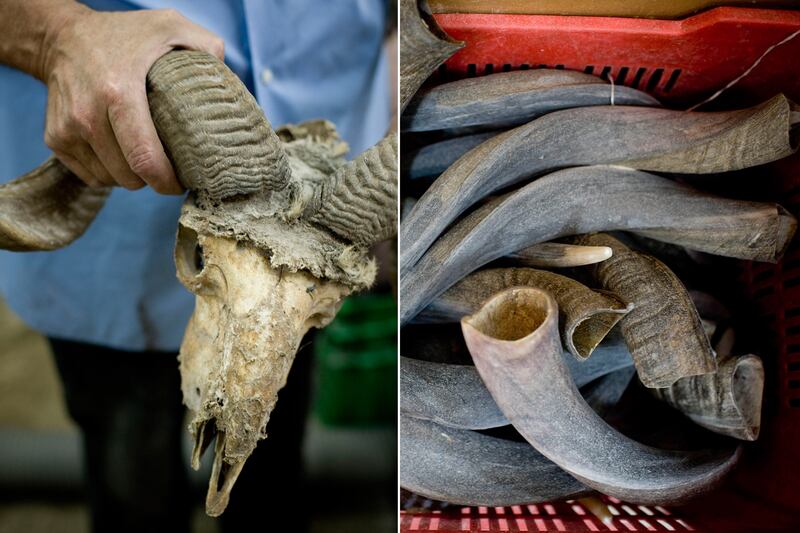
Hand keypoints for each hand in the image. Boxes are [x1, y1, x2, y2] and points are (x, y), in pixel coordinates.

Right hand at [41, 7, 223, 192]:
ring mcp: (67, 130)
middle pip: (129, 176)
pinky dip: (110, 172)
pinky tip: (122, 152)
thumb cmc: (124, 35)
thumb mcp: (169, 26)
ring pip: (110, 180)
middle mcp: (87, 115)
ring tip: (145, 154)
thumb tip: (227, 80)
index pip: (144, 158)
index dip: (167, 181)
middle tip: (170, 168)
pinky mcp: (55, 139)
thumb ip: (205, 46)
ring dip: (132, 176)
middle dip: (154, 180)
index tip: (182, 184)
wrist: (62, 37)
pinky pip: (91, 176)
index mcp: (118, 92)